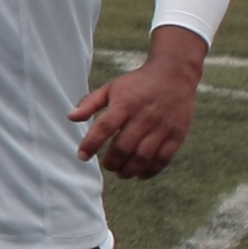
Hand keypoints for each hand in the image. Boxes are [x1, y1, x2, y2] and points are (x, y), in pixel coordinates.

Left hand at [71, 30, 206, 178]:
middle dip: (111, 163)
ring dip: (128, 170)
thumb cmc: (138, 83)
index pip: (105, 127)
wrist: (174, 75)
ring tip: (121, 172)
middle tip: (107, 165)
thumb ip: (90, 103)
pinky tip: (140, 173)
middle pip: (123, 147)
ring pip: (142, 157)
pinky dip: (149, 171)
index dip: (91, 144)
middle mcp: (144, 116)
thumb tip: (71, 118)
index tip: (82, 156)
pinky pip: (162, 160)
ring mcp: (161, 127)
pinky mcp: (176, 135)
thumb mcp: (112, 87)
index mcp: (125, 103)